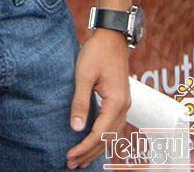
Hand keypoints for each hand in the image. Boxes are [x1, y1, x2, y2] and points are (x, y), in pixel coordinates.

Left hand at [66, 28, 130, 168]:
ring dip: (96, 147)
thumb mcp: (84, 75)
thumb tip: (76, 128)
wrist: (111, 35)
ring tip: (80, 159)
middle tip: (71, 164)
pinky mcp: (120, 99)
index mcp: (115, 102)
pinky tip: (94, 141)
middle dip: (89, 153)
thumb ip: (80, 102)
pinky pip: (113, 125)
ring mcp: (124, 103)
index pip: (99, 134)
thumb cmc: (96, 52)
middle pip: (107, 138)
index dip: (84, 147)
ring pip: (112, 134)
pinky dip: (103, 137)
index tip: (69, 156)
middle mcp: (124, 106)